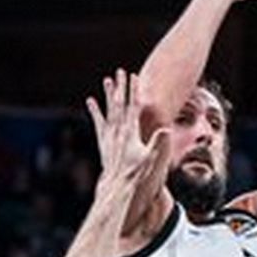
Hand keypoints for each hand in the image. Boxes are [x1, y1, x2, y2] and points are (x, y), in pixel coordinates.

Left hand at [86, 70, 169, 196]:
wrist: (117, 186)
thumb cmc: (136, 174)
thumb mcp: (150, 159)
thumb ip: (156, 143)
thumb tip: (165, 129)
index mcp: (130, 132)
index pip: (133, 106)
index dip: (134, 90)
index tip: (134, 76)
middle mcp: (118, 130)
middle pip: (119, 103)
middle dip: (121, 86)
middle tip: (120, 71)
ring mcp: (109, 135)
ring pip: (108, 110)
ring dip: (109, 94)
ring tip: (107, 80)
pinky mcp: (103, 141)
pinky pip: (98, 122)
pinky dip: (95, 111)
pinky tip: (90, 101)